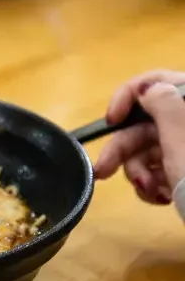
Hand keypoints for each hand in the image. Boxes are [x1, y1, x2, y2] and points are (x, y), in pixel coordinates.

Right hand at [94, 70, 184, 204]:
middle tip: (103, 171)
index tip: (111, 121)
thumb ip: (164, 106)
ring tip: (148, 192)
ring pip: (151, 148)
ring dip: (140, 171)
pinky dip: (154, 182)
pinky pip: (162, 166)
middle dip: (125, 149)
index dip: (129, 96)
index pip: (159, 81)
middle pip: (148, 122)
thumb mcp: (182, 142)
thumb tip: (148, 87)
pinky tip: (159, 199)